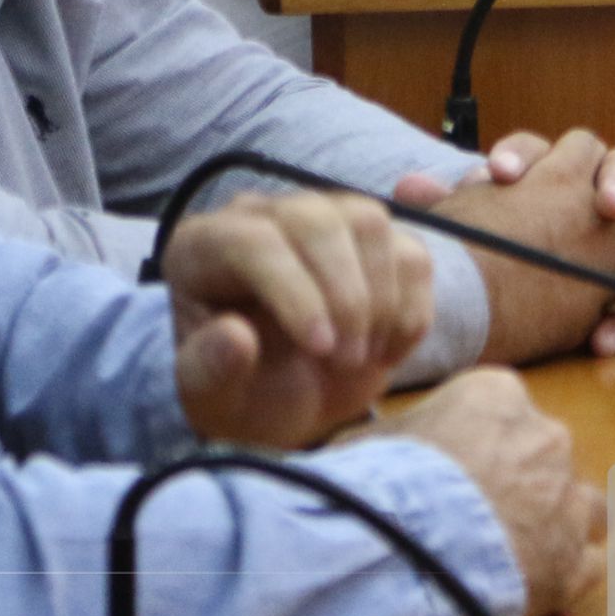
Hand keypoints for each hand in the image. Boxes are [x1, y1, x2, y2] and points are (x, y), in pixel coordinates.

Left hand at [164, 189, 434, 448]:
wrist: (284, 397)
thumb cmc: (237, 393)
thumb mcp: (210, 398)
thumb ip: (209, 370)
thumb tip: (235, 337)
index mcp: (203, 247)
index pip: (254, 242)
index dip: (294, 290)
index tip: (320, 349)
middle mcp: (263, 217)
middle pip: (317, 219)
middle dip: (343, 295)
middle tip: (344, 361)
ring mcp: (323, 219)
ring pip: (369, 223)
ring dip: (379, 300)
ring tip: (358, 359)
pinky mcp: (375, 242)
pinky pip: (410, 252)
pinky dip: (409, 309)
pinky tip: (384, 352)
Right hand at [392, 369, 602, 615]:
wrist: (410, 544)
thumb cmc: (383, 484)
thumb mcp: (369, 442)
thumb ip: (389, 440)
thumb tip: (366, 449)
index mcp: (498, 397)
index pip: (502, 410)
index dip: (479, 444)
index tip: (458, 469)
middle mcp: (547, 439)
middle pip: (545, 455)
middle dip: (523, 481)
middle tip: (483, 516)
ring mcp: (568, 500)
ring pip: (586, 504)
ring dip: (562, 522)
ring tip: (525, 550)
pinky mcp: (575, 562)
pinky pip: (594, 564)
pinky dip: (574, 574)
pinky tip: (550, 585)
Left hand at [395, 128, 614, 364]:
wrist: (485, 308)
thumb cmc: (479, 256)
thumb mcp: (463, 229)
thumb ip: (445, 205)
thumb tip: (410, 189)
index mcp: (558, 170)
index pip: (550, 143)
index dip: (528, 155)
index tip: (499, 176)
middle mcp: (596, 197)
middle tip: (608, 206)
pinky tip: (600, 340)